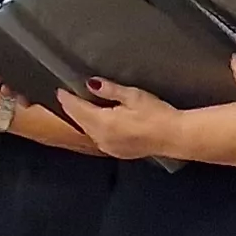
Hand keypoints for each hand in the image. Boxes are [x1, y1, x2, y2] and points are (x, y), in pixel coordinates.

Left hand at [53, 79, 181, 157]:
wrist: (175, 137)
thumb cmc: (157, 114)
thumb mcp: (133, 96)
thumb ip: (109, 90)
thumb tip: (90, 84)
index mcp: (102, 123)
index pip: (76, 109)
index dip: (66, 98)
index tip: (60, 89)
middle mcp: (101, 138)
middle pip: (79, 121)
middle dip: (73, 108)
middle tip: (68, 95)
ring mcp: (108, 147)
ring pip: (88, 131)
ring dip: (84, 119)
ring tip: (83, 107)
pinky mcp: (117, 152)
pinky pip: (99, 138)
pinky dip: (95, 129)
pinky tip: (100, 122)